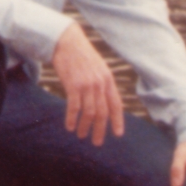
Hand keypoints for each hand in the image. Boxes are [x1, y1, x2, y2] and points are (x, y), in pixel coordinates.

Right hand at [52, 22, 124, 145]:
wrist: (67, 42)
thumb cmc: (82, 56)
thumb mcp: (98, 68)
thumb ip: (102, 84)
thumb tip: (104, 101)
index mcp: (108, 80)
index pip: (116, 104)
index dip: (118, 120)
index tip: (118, 134)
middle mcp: (100, 83)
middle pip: (103, 112)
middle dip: (100, 129)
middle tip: (97, 142)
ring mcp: (87, 84)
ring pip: (89, 113)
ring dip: (85, 127)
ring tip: (81, 135)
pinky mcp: (73, 85)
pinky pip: (74, 107)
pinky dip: (72, 119)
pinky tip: (70, 127)